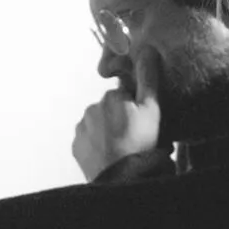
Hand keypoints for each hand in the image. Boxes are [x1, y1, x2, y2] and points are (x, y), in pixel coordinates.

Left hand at [72, 45, 163, 179]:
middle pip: (110, 109)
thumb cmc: (141, 144)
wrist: (122, 179)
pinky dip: (97, 146)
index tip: (143, 122)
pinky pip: (88, 141)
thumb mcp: (152, 109)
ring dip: (108, 132)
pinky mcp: (76, 146)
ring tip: (122, 149)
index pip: (125, 95)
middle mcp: (92, 108)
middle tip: (134, 138)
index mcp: (111, 96)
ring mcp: (82, 128)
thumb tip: (147, 49)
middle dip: (120, 119)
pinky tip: (110, 155)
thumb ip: (148, 77)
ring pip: (98, 124)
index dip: (136, 107)